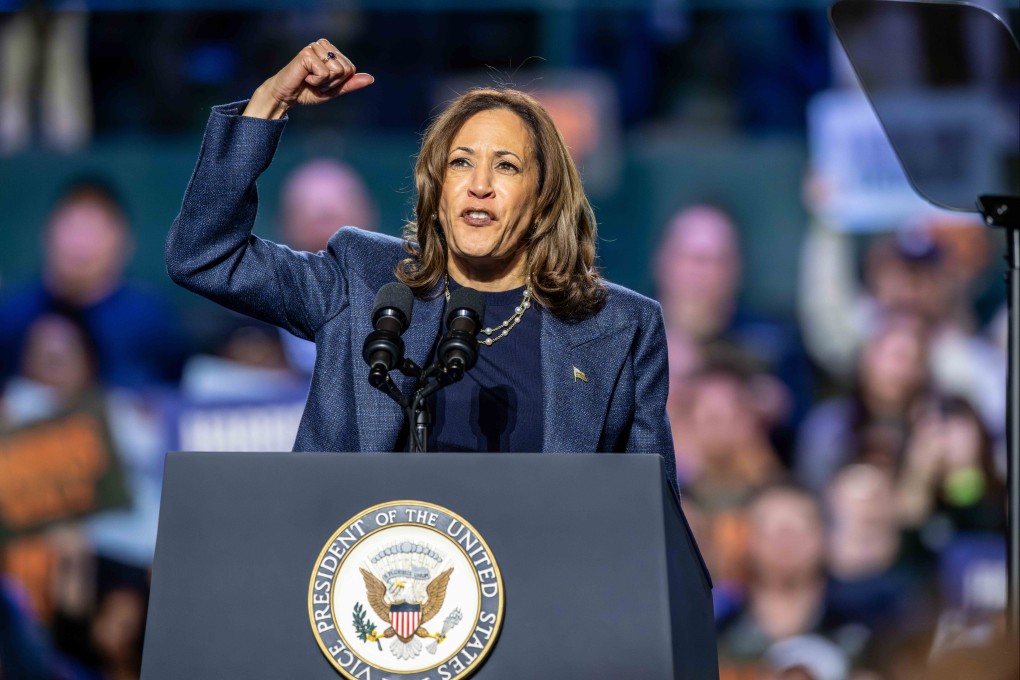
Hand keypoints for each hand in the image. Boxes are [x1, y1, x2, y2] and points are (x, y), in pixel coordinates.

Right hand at [244, 39, 373, 118]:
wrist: (286, 96)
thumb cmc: (308, 91)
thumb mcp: (334, 90)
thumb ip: (351, 84)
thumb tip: (371, 78)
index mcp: (331, 51)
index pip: (351, 69)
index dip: (339, 82)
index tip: (324, 83)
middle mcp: (323, 45)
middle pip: (346, 69)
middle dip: (333, 83)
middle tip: (316, 82)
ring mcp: (315, 47)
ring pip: (337, 71)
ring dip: (324, 82)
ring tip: (310, 79)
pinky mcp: (307, 53)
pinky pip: (325, 73)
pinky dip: (316, 81)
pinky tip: (305, 77)